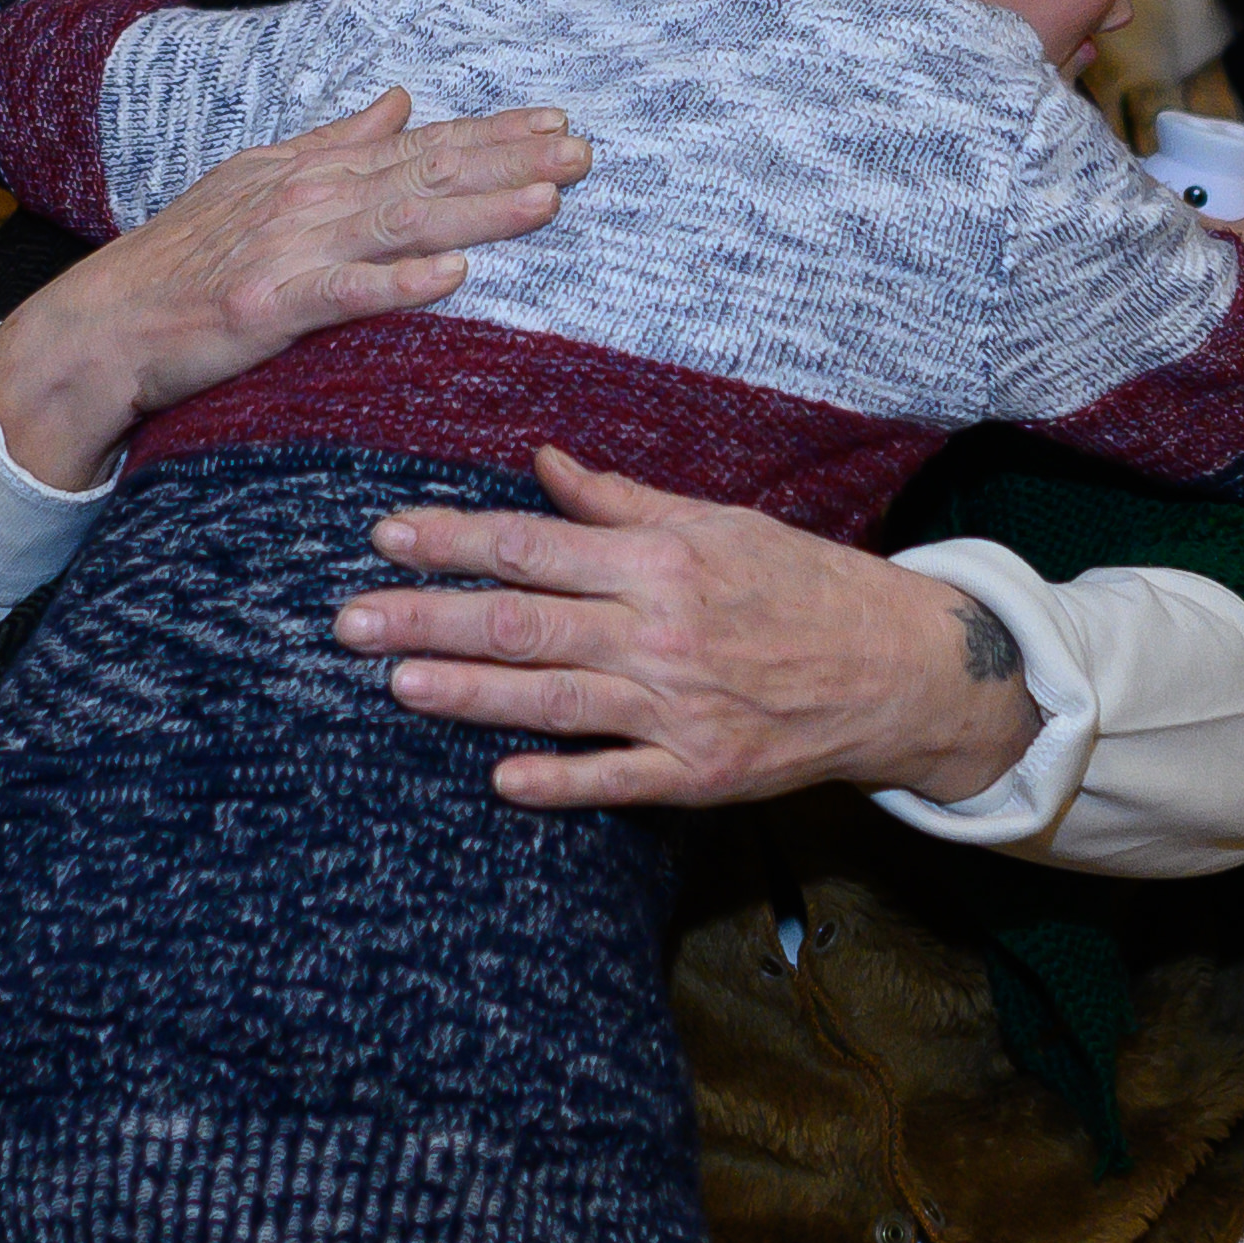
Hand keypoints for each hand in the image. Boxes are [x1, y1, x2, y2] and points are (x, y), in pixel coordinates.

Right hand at [0, 89, 584, 488]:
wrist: (104, 324)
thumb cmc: (182, 259)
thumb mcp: (258, 181)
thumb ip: (334, 142)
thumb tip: (401, 100)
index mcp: (311, 170)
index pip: (418, 147)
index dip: (490, 134)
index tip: (556, 123)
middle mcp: (307, 197)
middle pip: (425, 176)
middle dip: (508, 162)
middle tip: (584, 151)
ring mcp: (289, 249)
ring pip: (401, 224)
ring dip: (476, 211)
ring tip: (545, 199)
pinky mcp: (268, 305)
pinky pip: (344, 294)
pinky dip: (396, 285)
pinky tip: (452, 280)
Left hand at [339, 445, 1038, 808]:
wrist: (893, 667)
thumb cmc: (796, 584)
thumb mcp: (715, 523)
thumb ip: (620, 501)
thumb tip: (540, 461)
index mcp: (660, 561)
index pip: (533, 544)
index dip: (453, 540)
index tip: (386, 536)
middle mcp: (661, 632)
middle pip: (524, 623)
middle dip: (429, 620)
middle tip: (350, 621)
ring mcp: (677, 708)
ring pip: (553, 700)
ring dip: (469, 694)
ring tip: (396, 685)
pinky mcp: (699, 773)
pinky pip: (616, 780)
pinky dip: (559, 781)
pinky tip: (499, 779)